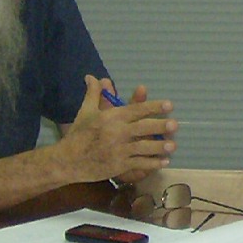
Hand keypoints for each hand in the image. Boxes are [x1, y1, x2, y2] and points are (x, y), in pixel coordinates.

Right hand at [58, 76, 178, 183]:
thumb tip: (92, 76)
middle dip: (160, 126)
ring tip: (173, 145)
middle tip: (175, 125)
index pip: (136, 110)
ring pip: (144, 147)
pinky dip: (152, 163)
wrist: (68, 160)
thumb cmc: (79, 134)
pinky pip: (139, 164)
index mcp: (111, 117)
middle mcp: (117, 132)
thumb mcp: (86, 112)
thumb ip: (94, 94)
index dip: (153, 107)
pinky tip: (164, 162)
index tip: (169, 105)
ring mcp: (119, 150)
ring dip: (159, 147)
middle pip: (143, 128)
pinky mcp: (119, 166)